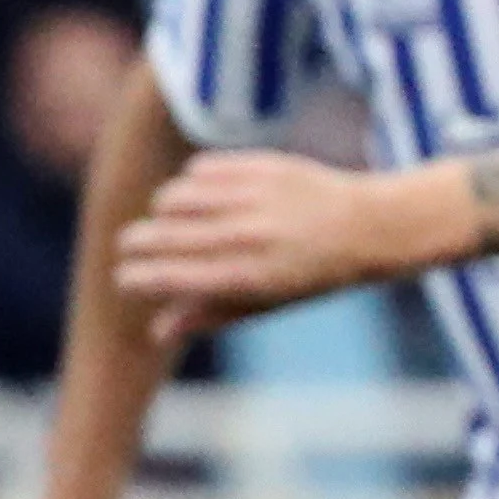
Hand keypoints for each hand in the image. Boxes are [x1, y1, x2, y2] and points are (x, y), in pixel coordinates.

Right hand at [118, 152, 472, 338]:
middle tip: (133, 248)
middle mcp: (248, 236)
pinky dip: (192, 182)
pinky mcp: (262, 166)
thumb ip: (212, 314)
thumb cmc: (317, 273)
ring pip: (172, 197)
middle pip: (160, 235)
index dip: (135, 278)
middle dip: (136, 244)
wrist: (372, 225)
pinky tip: (202, 194)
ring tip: (171, 220)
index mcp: (249, 276)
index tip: (125, 279)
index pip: (167, 276)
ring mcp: (255, 197)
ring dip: (163, 211)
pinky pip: (200, 169)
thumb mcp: (270, 302)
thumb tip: (157, 331)